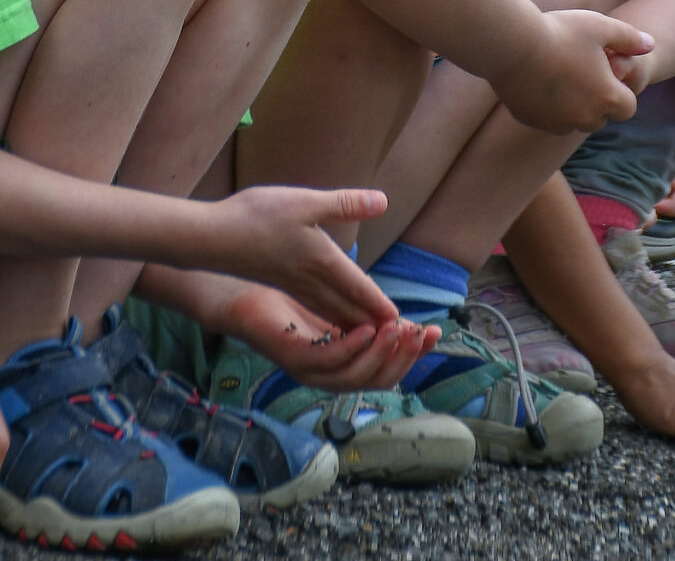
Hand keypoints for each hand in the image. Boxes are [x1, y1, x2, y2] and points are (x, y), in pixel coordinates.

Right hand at [210, 186, 398, 324]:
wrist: (213, 239)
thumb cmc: (257, 217)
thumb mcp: (304, 202)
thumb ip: (344, 204)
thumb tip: (383, 201)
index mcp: (324, 262)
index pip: (362, 291)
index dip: (384, 307)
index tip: (405, 325)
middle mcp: (314, 281)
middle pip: (352, 310)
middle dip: (376, 324)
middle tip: (397, 337)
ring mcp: (296, 286)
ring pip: (335, 313)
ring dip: (357, 323)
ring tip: (374, 331)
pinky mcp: (283, 284)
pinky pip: (319, 308)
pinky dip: (335, 316)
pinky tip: (336, 315)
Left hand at [221, 284, 440, 391]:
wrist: (241, 295)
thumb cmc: (285, 302)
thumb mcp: (334, 306)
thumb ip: (363, 313)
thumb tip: (398, 312)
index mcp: (343, 364)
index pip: (387, 370)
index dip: (413, 355)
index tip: (433, 332)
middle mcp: (329, 374)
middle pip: (378, 380)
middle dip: (404, 358)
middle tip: (420, 333)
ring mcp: (310, 370)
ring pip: (356, 376)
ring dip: (382, 354)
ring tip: (396, 330)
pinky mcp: (292, 358)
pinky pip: (328, 362)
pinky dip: (351, 348)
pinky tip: (366, 329)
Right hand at [495, 10, 652, 133]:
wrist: (510, 43)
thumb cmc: (559, 31)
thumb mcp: (600, 26)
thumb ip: (629, 38)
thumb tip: (651, 44)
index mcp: (607, 97)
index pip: (627, 107)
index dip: (619, 89)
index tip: (604, 70)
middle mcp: (584, 118)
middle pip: (600, 117)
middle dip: (595, 99)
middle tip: (579, 69)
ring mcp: (555, 123)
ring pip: (572, 121)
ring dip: (571, 106)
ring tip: (557, 74)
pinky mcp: (531, 120)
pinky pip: (545, 119)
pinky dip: (546, 107)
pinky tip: (536, 80)